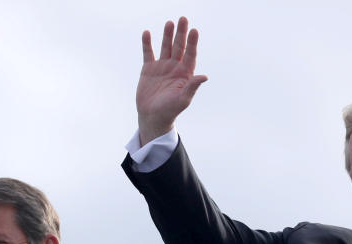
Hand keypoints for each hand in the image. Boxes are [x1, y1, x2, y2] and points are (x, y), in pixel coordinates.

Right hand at [136, 16, 207, 144]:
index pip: (190, 55)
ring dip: (167, 35)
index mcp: (185, 74)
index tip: (194, 31)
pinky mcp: (149, 69)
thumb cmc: (170, 111)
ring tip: (169, 22)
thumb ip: (192, 87)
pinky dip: (147, 43)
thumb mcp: (183, 100)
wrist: (152, 117)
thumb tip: (205, 76)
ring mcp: (162, 67)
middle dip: (181, 33)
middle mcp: (174, 68)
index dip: (192, 43)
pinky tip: (147, 33)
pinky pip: (148, 53)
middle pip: (179, 47)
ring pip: (165, 47)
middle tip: (183, 19)